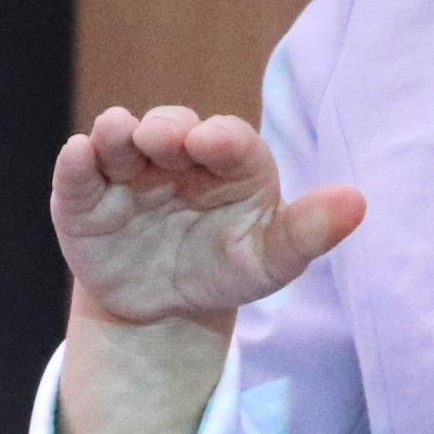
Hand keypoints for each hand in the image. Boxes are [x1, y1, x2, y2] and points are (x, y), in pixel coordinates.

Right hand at [46, 106, 363, 433]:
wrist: (164, 307)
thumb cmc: (227, 269)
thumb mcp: (270, 259)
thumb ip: (309, 231)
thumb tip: (359, 202)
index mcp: (229, 161)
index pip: (228, 138)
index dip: (220, 137)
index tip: (210, 142)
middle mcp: (176, 154)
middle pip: (169, 126)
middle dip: (166, 128)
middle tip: (164, 140)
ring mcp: (127, 170)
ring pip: (118, 135)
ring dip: (117, 132)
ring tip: (118, 137)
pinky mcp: (83, 195)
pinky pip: (76, 171)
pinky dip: (75, 162)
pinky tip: (78, 156)